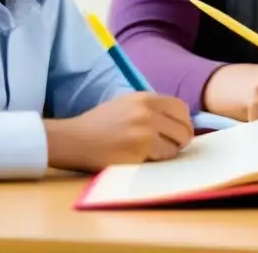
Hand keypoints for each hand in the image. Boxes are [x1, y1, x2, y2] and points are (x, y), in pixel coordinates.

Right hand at [44, 91, 193, 172]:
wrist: (73, 139)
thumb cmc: (99, 124)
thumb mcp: (127, 104)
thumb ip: (152, 109)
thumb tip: (179, 121)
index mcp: (146, 98)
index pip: (181, 108)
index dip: (184, 122)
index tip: (179, 132)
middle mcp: (148, 111)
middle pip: (184, 128)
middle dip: (181, 140)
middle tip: (172, 147)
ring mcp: (144, 130)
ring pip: (176, 145)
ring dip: (170, 152)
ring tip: (155, 153)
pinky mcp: (139, 150)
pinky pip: (163, 157)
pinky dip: (158, 160)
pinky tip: (144, 159)